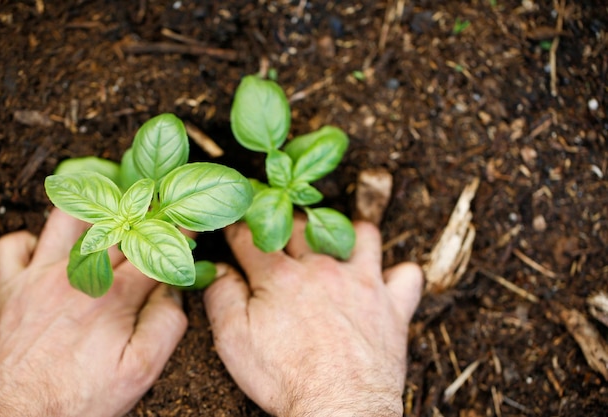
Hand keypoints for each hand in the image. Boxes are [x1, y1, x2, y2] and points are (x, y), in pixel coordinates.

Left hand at [0, 209, 187, 416]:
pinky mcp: (13, 287)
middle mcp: (78, 275)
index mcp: (115, 294)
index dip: (176, 232)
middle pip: (117, 226)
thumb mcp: (141, 370)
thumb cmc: (78, 396)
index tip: (187, 221)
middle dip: (142, 214)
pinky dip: (33, 238)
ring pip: (67, 218)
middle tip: (156, 209)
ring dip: (91, 211)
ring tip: (109, 215)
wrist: (17, 415)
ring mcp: (41, 277)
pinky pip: (15, 244)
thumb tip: (174, 289)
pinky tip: (51, 249)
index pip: (156, 249)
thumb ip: (167, 323)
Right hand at [204, 217, 422, 415]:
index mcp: (281, 275)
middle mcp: (324, 268)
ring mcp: (363, 283)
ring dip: (347, 235)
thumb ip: (222, 296)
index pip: (251, 237)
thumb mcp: (234, 341)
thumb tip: (219, 269)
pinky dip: (398, 275)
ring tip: (335, 249)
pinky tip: (384, 282)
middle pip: (302, 226)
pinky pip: (407, 275)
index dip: (238, 229)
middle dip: (285, 223)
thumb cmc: (285, 378)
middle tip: (278, 234)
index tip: (235, 228)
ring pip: (361, 235)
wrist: (339, 410)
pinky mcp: (392, 306)